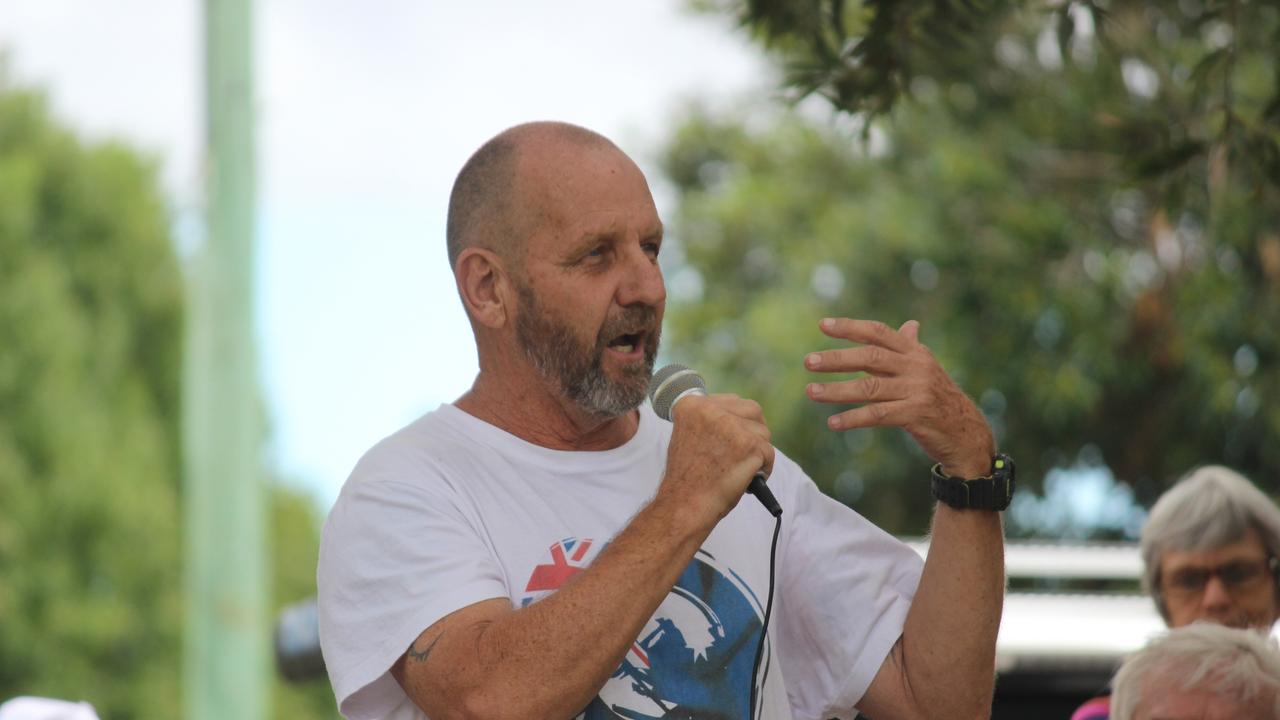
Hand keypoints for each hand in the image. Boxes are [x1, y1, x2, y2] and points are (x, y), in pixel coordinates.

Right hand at [660, 394, 774, 520]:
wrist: (685, 504)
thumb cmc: (688, 478)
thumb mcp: (688, 436)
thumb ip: (709, 421)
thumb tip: (738, 417)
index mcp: (691, 405)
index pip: (731, 401)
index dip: (738, 421)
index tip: (733, 440)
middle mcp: (709, 409)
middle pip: (752, 410)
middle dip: (754, 431)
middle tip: (746, 452)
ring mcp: (730, 425)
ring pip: (763, 431)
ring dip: (758, 451)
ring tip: (740, 468)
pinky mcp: (748, 444)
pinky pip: (769, 452)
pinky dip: (764, 467)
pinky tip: (748, 478)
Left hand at [804, 318, 994, 477]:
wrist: (966, 432)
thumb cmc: (939, 398)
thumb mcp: (927, 370)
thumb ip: (910, 349)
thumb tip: (909, 325)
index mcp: (915, 352)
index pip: (879, 333)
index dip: (851, 327)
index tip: (823, 325)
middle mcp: (916, 367)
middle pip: (871, 357)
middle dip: (837, 359)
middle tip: (809, 362)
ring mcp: (917, 391)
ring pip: (870, 388)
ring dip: (837, 390)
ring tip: (811, 391)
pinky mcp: (916, 415)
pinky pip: (877, 415)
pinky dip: (853, 418)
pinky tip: (833, 422)